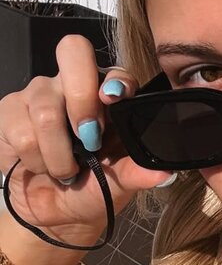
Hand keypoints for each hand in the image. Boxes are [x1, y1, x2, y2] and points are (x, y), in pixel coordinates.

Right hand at [0, 35, 175, 238]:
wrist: (55, 213)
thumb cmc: (92, 190)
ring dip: (58, 155)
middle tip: (88, 141)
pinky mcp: (9, 111)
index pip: (113, 69)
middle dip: (80, 99)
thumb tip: (164, 173)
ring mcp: (39, 94)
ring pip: (45, 110)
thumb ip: (137, 174)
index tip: (113, 100)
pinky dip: (34, 159)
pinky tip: (40, 166)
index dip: (114, 80)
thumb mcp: (118, 186)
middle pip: (72, 51)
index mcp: (107, 96)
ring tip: (65, 171)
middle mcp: (72, 85)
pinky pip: (19, 130)